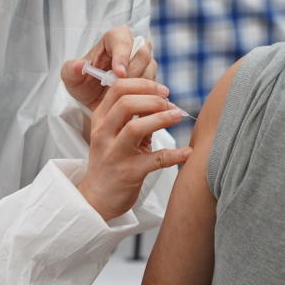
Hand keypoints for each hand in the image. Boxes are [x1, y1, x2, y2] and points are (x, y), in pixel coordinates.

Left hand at [61, 25, 157, 112]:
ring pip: (151, 68)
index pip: (122, 39)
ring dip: (139, 84)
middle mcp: (132, 45)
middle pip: (142, 52)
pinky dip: (146, 93)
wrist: (95, 102)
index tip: (119, 74)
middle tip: (121, 89)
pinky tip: (135, 103)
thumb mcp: (70, 78)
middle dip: (132, 72)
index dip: (122, 55)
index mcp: (113, 38)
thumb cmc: (84, 84)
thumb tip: (79, 65)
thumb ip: (71, 69)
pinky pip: (155, 83)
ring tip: (125, 97)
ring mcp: (144, 61)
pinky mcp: (151, 76)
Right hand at [78, 77, 191, 220]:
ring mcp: (115, 153)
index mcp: (101, 119)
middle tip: (171, 103)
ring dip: (162, 118)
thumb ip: (134, 116)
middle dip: (154, 99)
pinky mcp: (128, 173)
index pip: (118, 88)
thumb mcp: (116, 134)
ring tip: (178, 116)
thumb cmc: (111, 162)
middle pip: (126, 103)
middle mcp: (104, 133)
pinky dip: (175, 154)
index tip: (163, 91)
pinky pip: (155, 160)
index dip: (144, 85)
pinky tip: (188, 151)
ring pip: (136, 127)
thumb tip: (162, 99)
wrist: (97, 199)